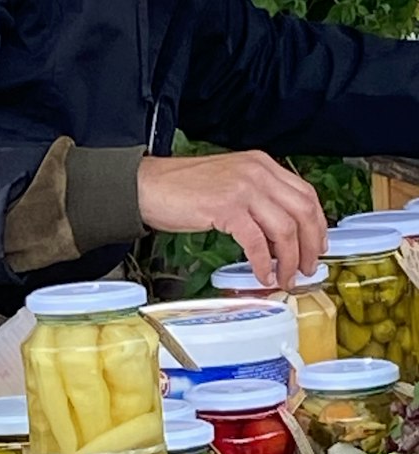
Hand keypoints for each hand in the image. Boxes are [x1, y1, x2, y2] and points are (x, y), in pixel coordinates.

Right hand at [137, 152, 327, 288]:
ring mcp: (244, 189)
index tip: (317, 245)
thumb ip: (254, 199)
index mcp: (262, 165)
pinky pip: (256, 241)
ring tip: (285, 277)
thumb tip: (273, 234)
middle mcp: (258, 172)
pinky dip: (262, 263)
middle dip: (309, 244)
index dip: (317, 223)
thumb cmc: (181, 189)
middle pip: (302, 210)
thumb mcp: (228, 185)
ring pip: (284, 228)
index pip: (304, 193)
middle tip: (306, 268)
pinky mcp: (227, 208)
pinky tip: (262, 275)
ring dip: (288, 259)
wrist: (148, 186)